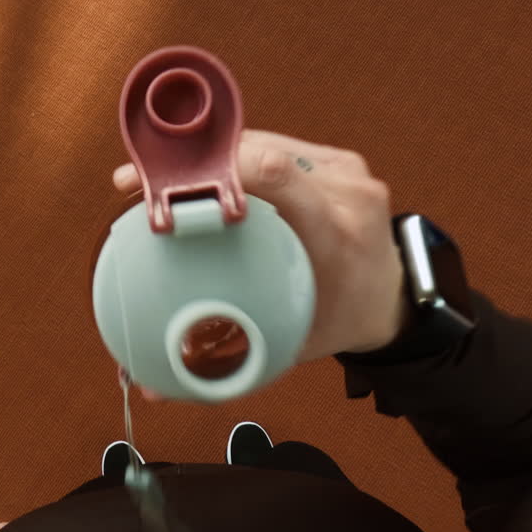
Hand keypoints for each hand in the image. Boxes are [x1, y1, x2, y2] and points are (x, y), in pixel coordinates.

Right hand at [112, 129, 405, 363]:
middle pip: (260, 153)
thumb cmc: (337, 322)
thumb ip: (223, 363)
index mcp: (336, 235)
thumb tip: (152, 388)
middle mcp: (346, 193)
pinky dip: (234, 161)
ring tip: (154, 177)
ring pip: (263, 143)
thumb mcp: (289, 343)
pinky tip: (195, 175)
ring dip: (208, 158)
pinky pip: (276, 147)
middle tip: (138, 185)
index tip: (169, 191)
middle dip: (193, 163)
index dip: (220, 170)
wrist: (393, 300)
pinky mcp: (339, 160)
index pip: (278, 176)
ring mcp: (346, 171)